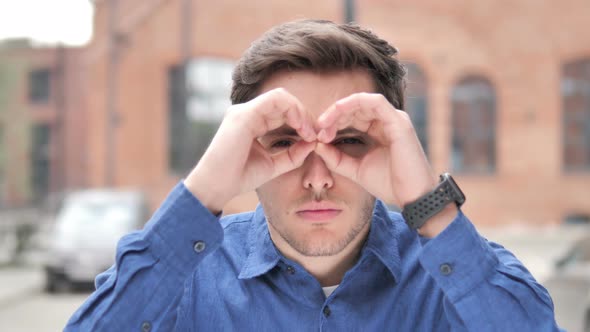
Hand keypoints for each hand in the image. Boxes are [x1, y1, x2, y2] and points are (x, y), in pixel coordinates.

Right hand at [184, 88, 315, 213]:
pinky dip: (293, 110)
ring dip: (301, 112)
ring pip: (281, 97)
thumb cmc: (240, 177)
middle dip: (305, 115)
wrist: (218, 186)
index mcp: (253, 122)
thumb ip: (293, 154)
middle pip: (285, 102)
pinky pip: (275, 100)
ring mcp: (244, 111)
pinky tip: (301, 128)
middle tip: (316, 134)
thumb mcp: (274, 165)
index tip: (314, 139)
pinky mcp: (244, 114)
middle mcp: (247, 113)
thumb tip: (314, 143)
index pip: (283, 111)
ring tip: (309, 132)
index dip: (302, 121)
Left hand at [314, 92, 436, 207]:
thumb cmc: (389, 183)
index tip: (317, 137)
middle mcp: (387, 121)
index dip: (331, 122)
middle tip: (318, 132)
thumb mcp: (355, 169)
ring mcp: (394, 119)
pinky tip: (338, 117)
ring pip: (361, 101)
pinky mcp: (399, 122)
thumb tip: (316, 144)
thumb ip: (336, 158)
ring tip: (325, 125)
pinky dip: (353, 105)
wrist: (412, 198)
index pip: (351, 115)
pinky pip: (375, 102)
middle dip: (332, 116)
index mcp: (378, 129)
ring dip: (339, 110)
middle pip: (354, 107)